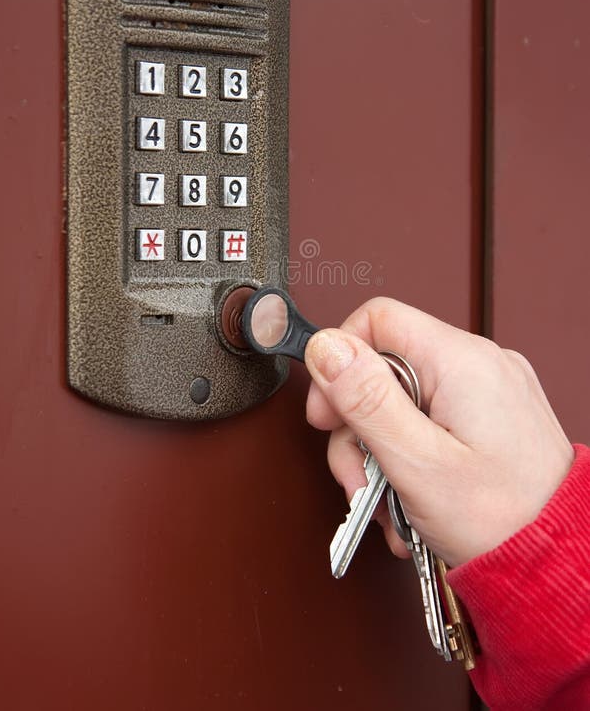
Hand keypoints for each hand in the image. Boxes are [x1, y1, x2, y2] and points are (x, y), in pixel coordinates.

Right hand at [304, 297, 573, 566]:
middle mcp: (480, 364)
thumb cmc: (504, 521)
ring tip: (389, 506)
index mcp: (462, 361)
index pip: (376, 320)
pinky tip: (413, 501)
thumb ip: (366, 400)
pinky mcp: (493, 417)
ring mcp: (490, 390)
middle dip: (360, 431)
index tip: (327, 416)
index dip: (339, 363)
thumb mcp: (417, 463)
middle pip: (384, 370)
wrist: (561, 567)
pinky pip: (432, 421)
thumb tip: (325, 347)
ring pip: (403, 402)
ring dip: (383, 456)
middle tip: (359, 481)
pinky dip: (412, 459)